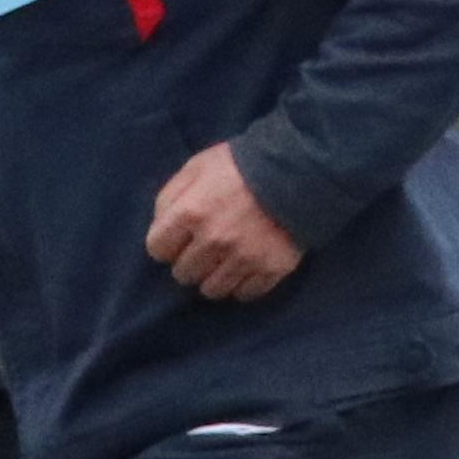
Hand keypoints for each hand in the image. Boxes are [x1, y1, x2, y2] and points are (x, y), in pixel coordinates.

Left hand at [144, 143, 305, 302]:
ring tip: (226, 261)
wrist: (300, 166)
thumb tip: (161, 226)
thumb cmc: (241, 164)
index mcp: (190, 213)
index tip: (180, 237)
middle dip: (190, 260)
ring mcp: (243, 258)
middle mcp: (214, 241)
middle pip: (183, 274)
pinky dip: (243, 284)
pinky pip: (246, 294)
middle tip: (206, 247)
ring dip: (214, 276)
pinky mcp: (271, 269)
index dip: (167, 243)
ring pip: (212, 290)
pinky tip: (247, 267)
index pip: (158, 250)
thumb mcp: (197, 166)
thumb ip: (171, 196)